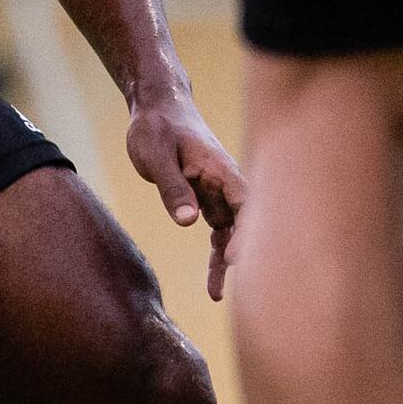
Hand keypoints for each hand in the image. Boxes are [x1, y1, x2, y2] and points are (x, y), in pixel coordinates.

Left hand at [123, 82, 245, 299]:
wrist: (156, 108)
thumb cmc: (156, 126)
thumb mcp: (156, 154)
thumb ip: (172, 187)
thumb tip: (188, 221)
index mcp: (220, 170)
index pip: (246, 203)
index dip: (246, 232)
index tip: (234, 258)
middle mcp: (225, 184)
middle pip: (246, 223)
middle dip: (245, 254)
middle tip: (233, 287)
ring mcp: (218, 193)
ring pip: (231, 232)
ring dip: (227, 261)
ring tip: (215, 295)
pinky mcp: (206, 199)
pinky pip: (218, 230)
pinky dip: (217, 253)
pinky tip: (213, 282)